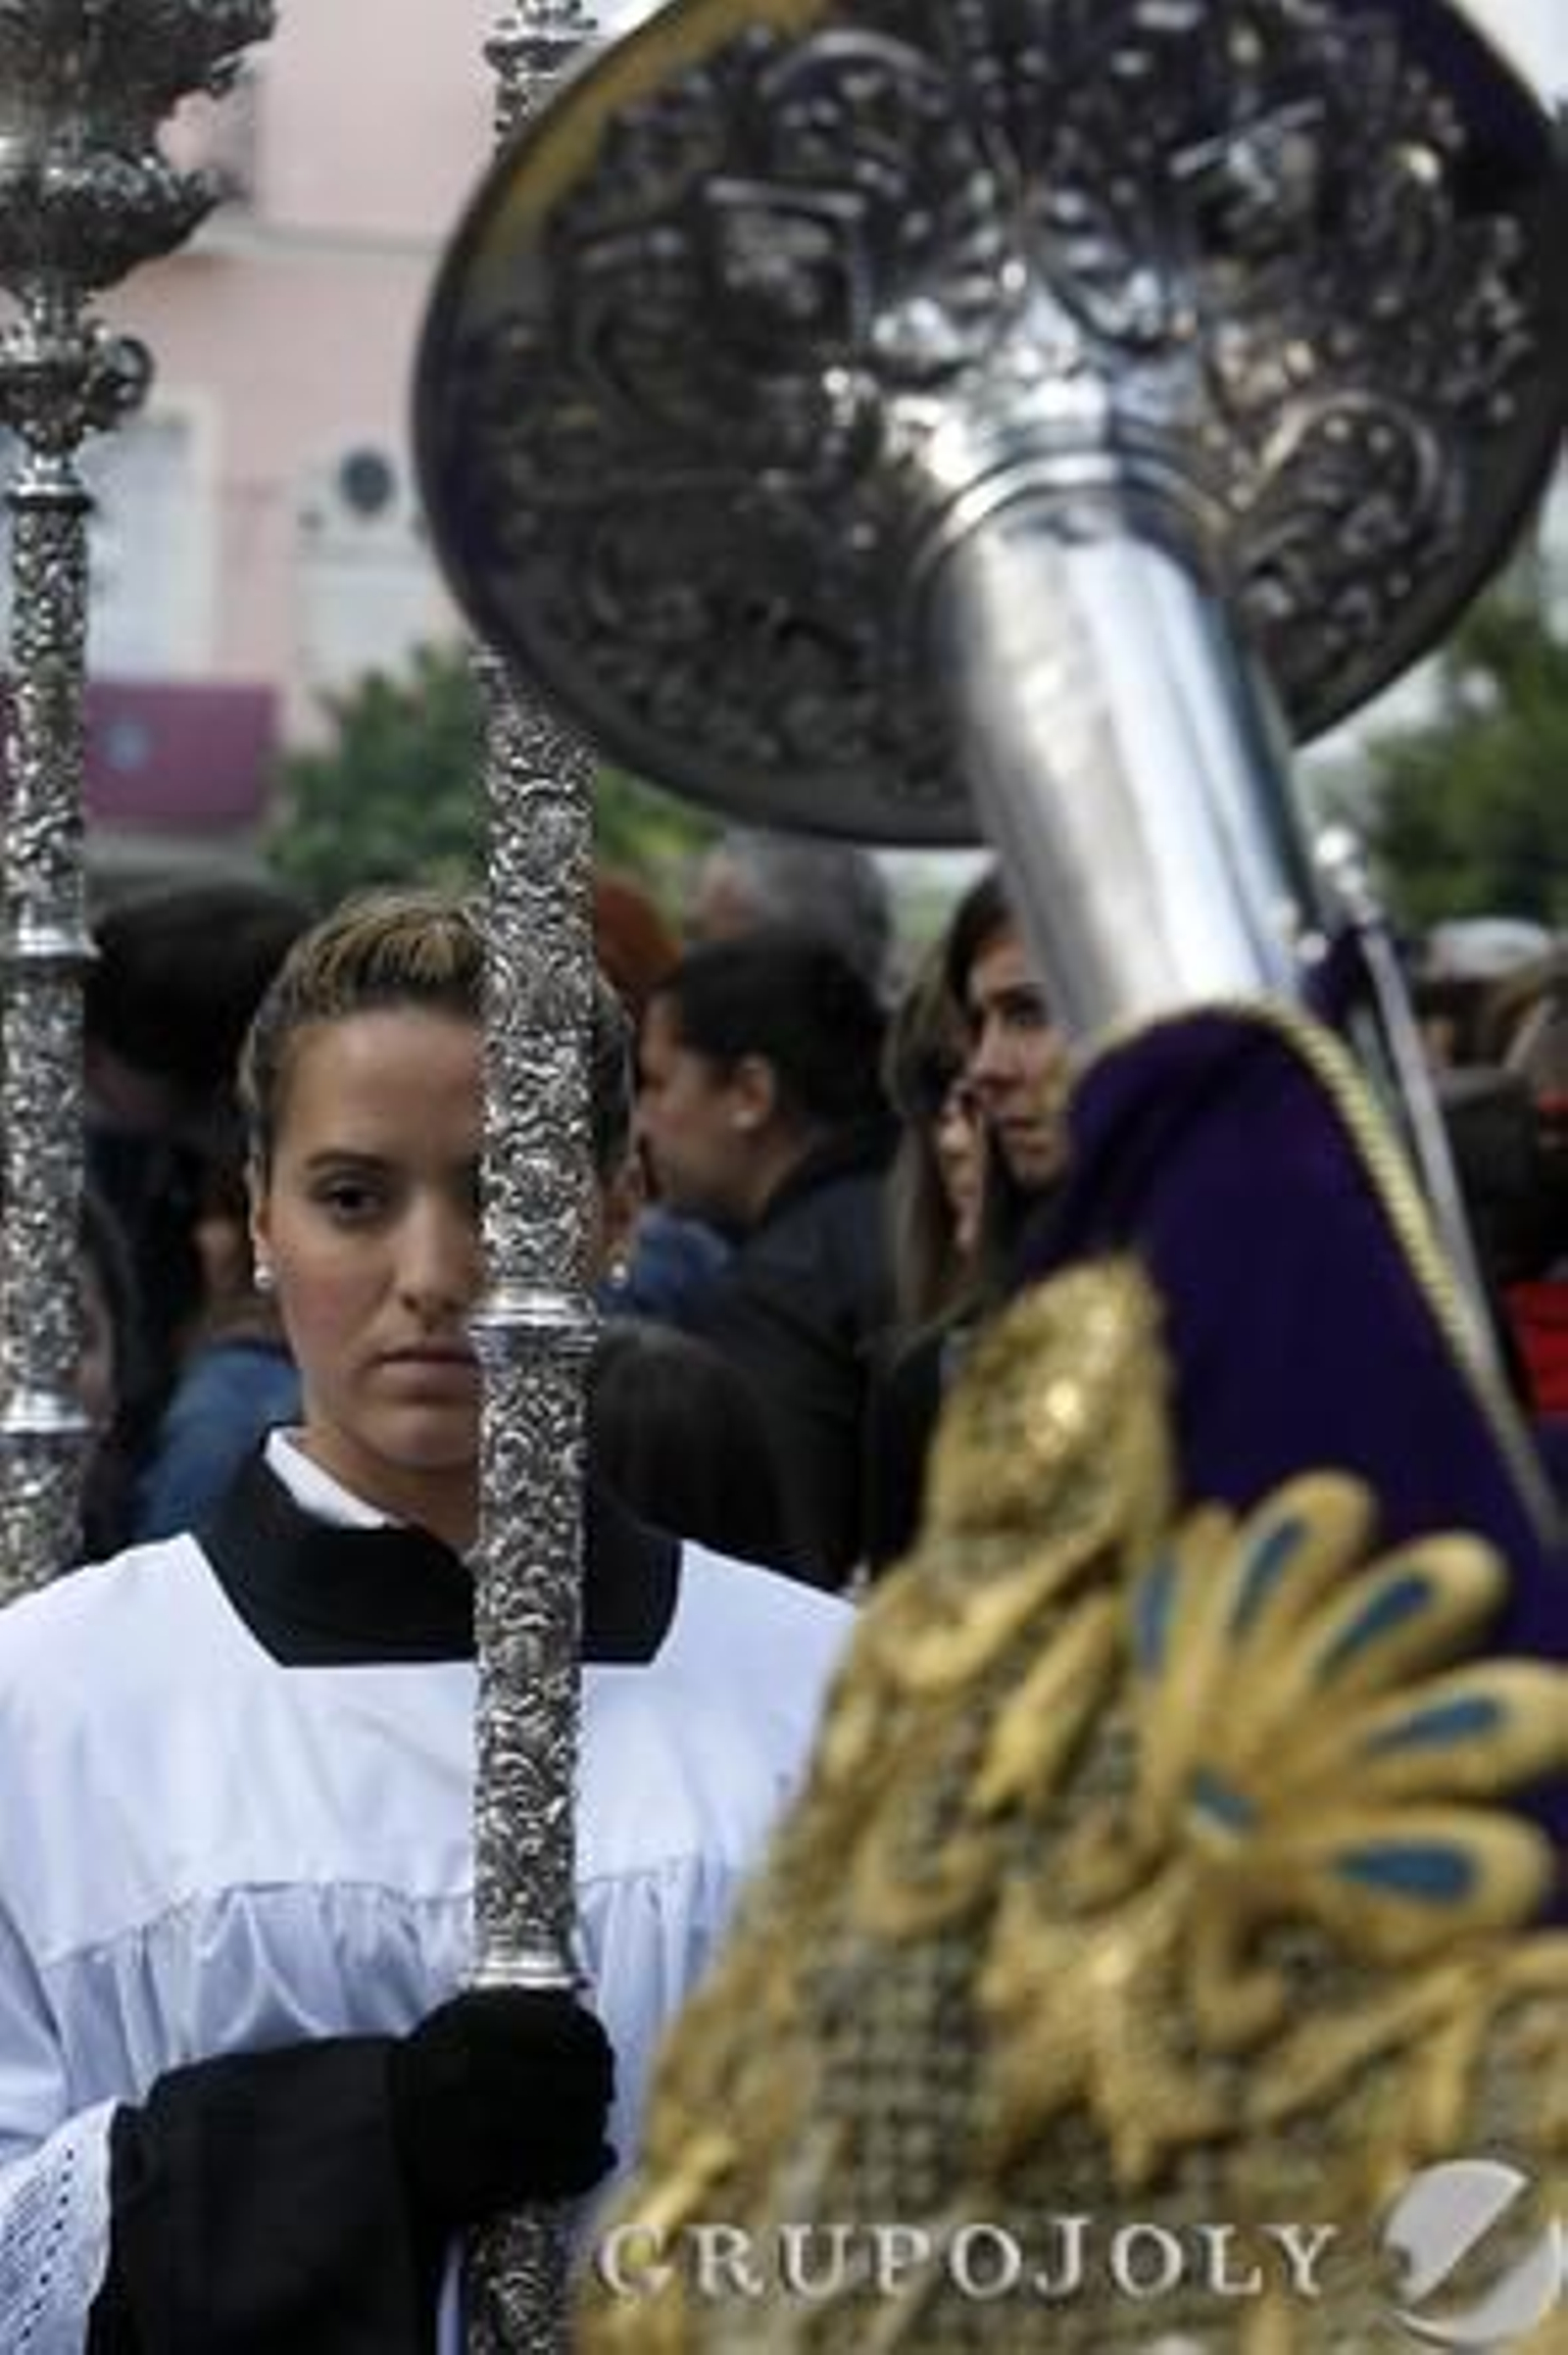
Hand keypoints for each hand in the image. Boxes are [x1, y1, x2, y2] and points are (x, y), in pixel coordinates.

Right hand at [389, 1986, 615, 2223]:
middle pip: (577, 2081)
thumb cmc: (433, 2070)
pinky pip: (554, 2174)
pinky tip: (597, 2160)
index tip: (602, 2055)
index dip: (597, 2045)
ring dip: (595, 2129)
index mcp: (477, 2024)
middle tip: (603, 2094)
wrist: (376, 2134)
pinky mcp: (479, 2180)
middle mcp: (477, 2071)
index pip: (570, 2030)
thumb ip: (522, 2011)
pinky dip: (587, 2168)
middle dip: (600, 2090)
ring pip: (571, 2128)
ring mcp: (478, 2129)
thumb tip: (587, 2016)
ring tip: (596, 2128)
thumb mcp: (465, 2019)